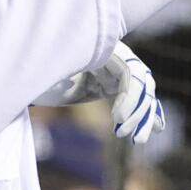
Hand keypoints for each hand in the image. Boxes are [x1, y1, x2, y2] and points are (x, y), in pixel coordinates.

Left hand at [33, 42, 164, 144]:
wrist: (32, 62)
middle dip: (138, 110)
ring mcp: (115, 70)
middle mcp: (114, 57)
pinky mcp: (112, 83)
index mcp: (102, 49)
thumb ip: (55, 76)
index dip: (130, 96)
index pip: (130, 70)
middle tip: (123, 134)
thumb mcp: (47, 71)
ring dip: (144, 116)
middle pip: (142, 81)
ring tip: (137, 140)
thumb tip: (60, 86)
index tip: (117, 119)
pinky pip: (138, 96)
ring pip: (144, 92)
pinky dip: (147, 111)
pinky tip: (157, 127)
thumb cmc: (38, 64)